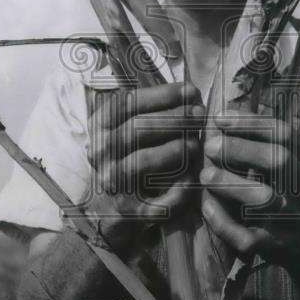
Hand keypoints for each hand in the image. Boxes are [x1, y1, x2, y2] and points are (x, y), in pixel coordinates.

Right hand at [86, 81, 203, 252]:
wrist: (114, 205)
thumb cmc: (132, 156)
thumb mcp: (131, 128)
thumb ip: (154, 109)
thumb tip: (191, 93)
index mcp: (100, 126)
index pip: (127, 103)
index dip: (161, 95)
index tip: (190, 91)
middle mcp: (99, 152)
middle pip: (136, 130)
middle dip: (173, 120)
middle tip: (199, 115)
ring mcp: (110, 181)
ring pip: (141, 162)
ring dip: (173, 150)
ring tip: (196, 144)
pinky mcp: (126, 209)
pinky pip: (153, 201)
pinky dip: (175, 191)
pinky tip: (191, 179)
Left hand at [200, 111, 299, 269]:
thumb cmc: (298, 193)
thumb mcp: (297, 163)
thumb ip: (269, 142)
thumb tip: (227, 117)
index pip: (283, 134)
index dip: (249, 123)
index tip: (219, 117)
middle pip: (278, 161)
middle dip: (240, 149)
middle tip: (209, 145)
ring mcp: (293, 219)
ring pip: (263, 199)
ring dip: (230, 184)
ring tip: (205, 174)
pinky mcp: (276, 246)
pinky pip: (248, 236)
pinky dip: (224, 222)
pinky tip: (207, 206)